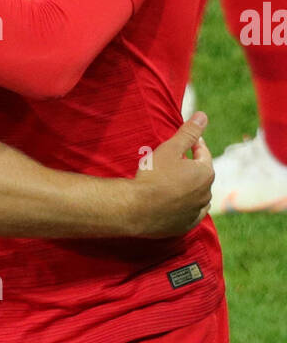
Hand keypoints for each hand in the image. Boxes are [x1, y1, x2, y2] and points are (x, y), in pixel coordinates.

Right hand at [131, 112, 213, 236]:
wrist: (136, 209)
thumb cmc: (152, 176)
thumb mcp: (169, 149)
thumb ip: (188, 133)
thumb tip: (202, 116)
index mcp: (205, 173)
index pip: (202, 153)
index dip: (193, 145)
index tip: (184, 142)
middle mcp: (206, 193)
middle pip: (201, 175)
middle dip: (191, 167)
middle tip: (176, 161)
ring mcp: (196, 211)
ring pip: (198, 195)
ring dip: (190, 188)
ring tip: (174, 182)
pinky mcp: (185, 226)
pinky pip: (191, 213)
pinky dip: (186, 207)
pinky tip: (176, 203)